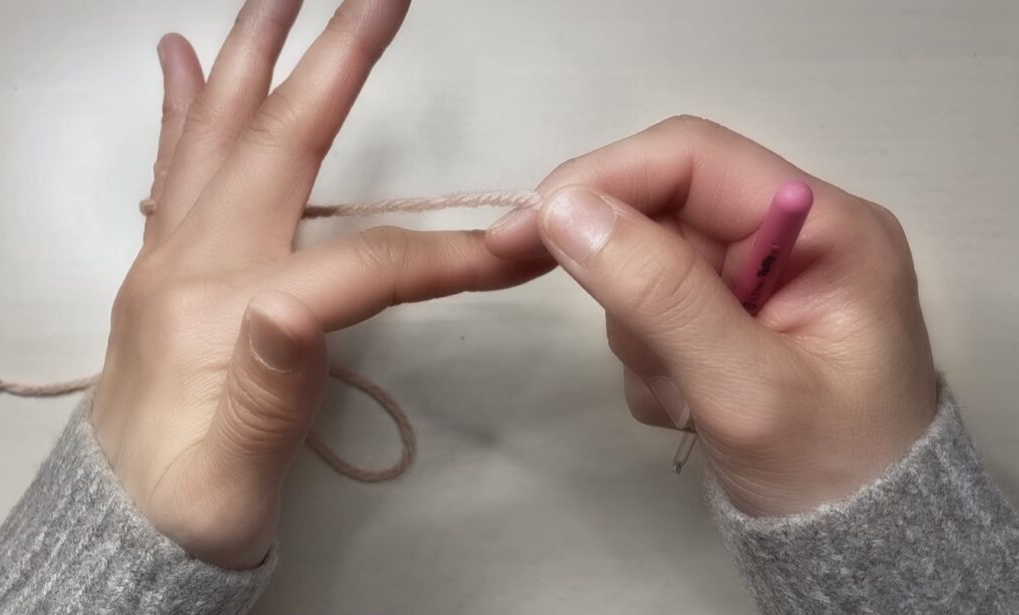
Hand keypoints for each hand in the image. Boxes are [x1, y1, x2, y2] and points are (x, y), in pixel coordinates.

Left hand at [93, 0, 536, 568]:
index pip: (355, 263)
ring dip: (254, 56)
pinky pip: (175, 166)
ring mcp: (171, 258)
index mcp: (221, 315)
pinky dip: (184, 107)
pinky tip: (184, 58)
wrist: (122, 532)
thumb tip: (300, 305)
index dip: (442, 257)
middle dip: (334, 64)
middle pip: (275, 146)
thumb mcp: (235, 471)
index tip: (515, 252)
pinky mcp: (165, 266)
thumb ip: (268, 383)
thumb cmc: (191, 508)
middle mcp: (190, 266)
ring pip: (217, 135)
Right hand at [487, 116, 937, 516]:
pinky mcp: (728, 316)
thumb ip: (660, 295)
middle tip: (642, 356)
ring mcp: (755, 278)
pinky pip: (651, 311)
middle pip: (661, 211)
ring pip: (645, 266)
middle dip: (629, 286)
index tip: (528, 227)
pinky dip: (651, 361)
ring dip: (643, 337)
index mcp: (823, 226)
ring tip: (692, 398)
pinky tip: (692, 404)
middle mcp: (788, 234)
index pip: (693, 158)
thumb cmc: (826, 471)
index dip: (602, 179)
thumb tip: (563, 208)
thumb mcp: (745, 388)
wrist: (856, 543)